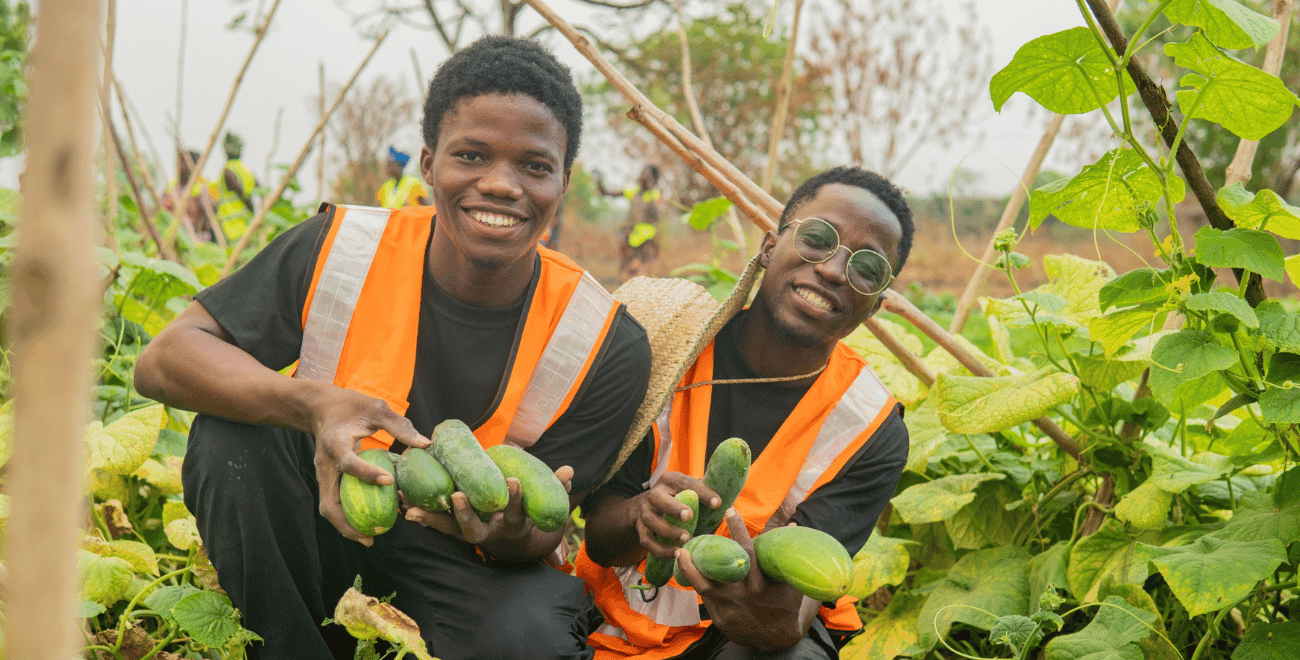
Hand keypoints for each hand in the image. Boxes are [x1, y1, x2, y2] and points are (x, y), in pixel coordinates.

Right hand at [311, 384, 429, 545]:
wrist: (321, 407)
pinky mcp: (328, 479)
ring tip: (369, 538)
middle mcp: (325, 464)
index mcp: (335, 443)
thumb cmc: (351, 405)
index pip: (348, 463)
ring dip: (346, 526)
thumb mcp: (376, 408)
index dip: (367, 474)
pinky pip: (335, 502)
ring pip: (329, 508)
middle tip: (371, 537)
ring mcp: (324, 474)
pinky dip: (348, 516)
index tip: (389, 480)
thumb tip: (426, 444)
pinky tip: (368, 524)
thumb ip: (399, 425)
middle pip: (329, 502)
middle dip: (347, 524)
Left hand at [406, 465, 574, 546]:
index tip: (512, 482)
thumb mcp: (546, 505)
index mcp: (514, 524)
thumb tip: (568, 470)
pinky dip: (423, 517)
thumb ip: (557, 487)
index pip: (514, 511)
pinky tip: (404, 505)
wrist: (518, 544)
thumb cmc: (531, 516)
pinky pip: (438, 525)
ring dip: (432, 520)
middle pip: (475, 528)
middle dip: (466, 514)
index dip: (513, 498)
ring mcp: (471, 533)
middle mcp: (490, 532)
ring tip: (413, 508)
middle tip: (457, 496)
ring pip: (450, 530)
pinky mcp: (457, 530)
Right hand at [635, 472, 720, 558]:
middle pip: (658, 498)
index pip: (686, 482)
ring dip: (668, 531)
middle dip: (673, 507)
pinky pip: (647, 541)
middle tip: (689, 516)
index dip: (702, 492)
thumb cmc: (682, 501)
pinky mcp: (641, 530)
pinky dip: (660, 550)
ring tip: (686, 539)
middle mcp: (654, 494)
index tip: (718, 503)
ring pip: (651, 521)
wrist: (651, 509)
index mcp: (670, 480)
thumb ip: (708, 495)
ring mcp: (645, 512)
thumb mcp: (692, 492)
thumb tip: (731, 506)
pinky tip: (676, 554)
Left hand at [674, 511, 810, 650]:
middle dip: (700, 557)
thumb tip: (791, 522)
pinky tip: (692, 573)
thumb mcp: (792, 581)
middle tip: (687, 541)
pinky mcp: (720, 619)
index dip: (738, 530)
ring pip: (704, 588)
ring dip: (690, 571)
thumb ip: (786, 554)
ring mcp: (729, 609)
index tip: (730, 511)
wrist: (778, 638)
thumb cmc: (786, 605)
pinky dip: (700, 585)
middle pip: (715, 574)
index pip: (747, 553)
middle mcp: (741, 597)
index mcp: (759, 585)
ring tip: (680, 554)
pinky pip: (707, 600)